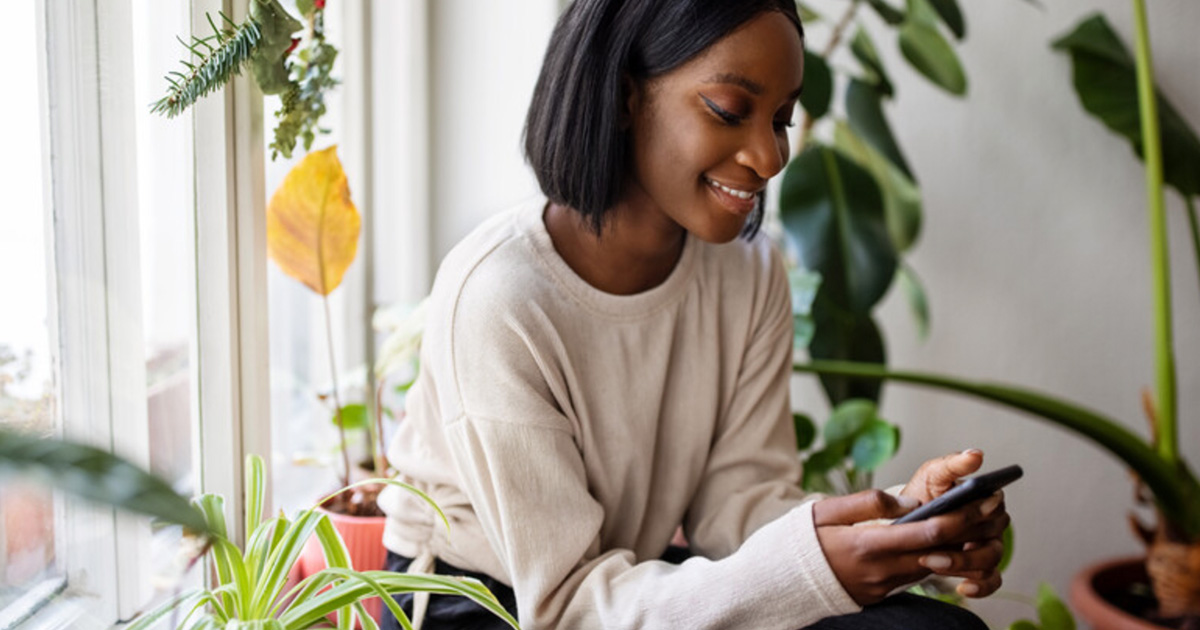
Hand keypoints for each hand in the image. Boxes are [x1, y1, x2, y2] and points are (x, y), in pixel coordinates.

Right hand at [813, 488, 1007, 605]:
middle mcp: (881, 570)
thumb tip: (908, 503)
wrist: (782, 580)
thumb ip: (868, 503)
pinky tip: (941, 541)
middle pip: (940, 551)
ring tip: (974, 520)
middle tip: (991, 507)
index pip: (928, 532)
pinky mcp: (881, 594)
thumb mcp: (826, 510)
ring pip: (931, 565)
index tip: (979, 499)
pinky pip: (914, 574)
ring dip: (955, 545)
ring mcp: (883, 586)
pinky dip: (931, 558)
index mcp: (868, 545)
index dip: (960, 516)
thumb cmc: (802, 540)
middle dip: (969, 529)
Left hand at [899, 449, 1010, 598]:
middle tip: (932, 545)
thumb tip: (975, 455)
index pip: (994, 504)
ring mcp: (988, 546)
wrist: (908, 524)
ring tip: (932, 562)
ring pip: (990, 558)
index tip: (965, 513)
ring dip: (963, 563)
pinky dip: (981, 587)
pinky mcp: (981, 568)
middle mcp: (992, 522)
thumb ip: (952, 464)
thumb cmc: (924, 495)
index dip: (979, 511)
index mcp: (985, 497)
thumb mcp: (932, 475)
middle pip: (991, 533)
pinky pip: (992, 581)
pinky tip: (963, 588)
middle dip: (962, 537)